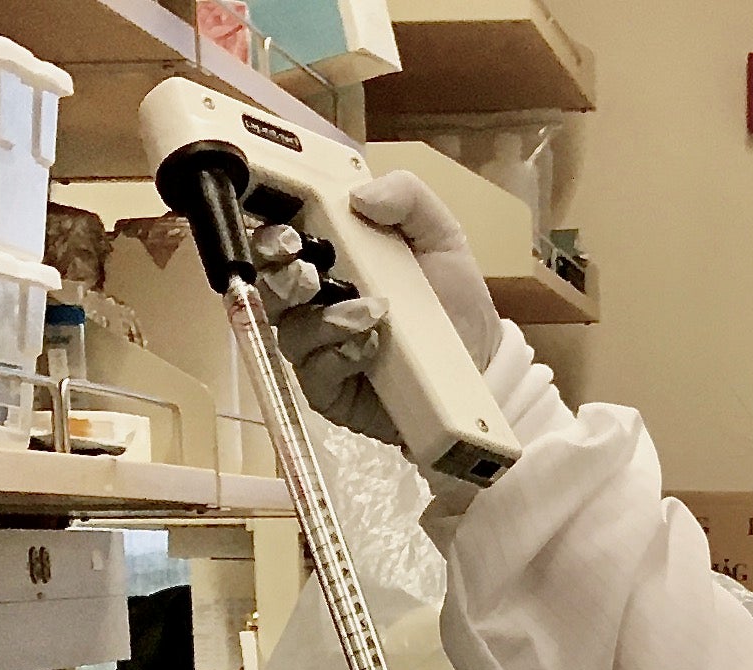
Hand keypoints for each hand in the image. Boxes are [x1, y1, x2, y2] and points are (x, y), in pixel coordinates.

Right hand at [254, 173, 504, 447]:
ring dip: (324, 320)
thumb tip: (359, 194)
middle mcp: (314, 301)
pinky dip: (340, 355)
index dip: (272, 236)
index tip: (289, 234)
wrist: (483, 360)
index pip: (280, 242)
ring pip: (290, 334)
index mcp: (330, 255)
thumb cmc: (452, 296)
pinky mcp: (331, 392)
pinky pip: (316, 374)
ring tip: (370, 312)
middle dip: (282, 278)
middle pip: (269, 288)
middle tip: (309, 275)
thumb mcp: (439, 233)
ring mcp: (319, 350)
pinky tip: (373, 345)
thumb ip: (406, 197)